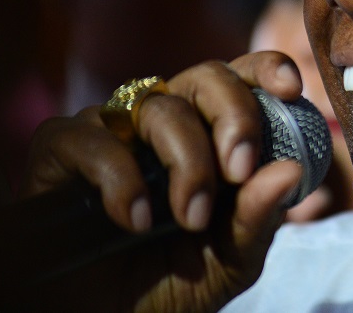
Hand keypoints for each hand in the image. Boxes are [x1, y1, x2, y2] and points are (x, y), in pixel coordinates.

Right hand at [18, 51, 303, 312]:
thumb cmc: (170, 284)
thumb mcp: (228, 260)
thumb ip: (257, 219)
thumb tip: (289, 172)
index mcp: (211, 131)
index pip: (243, 76)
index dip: (267, 69)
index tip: (292, 90)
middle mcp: (163, 119)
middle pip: (206, 77)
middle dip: (234, 116)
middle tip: (240, 170)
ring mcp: (112, 129)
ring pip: (158, 107)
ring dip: (186, 160)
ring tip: (191, 220)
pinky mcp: (60, 150)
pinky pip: (92, 138)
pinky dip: (121, 178)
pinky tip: (137, 221)